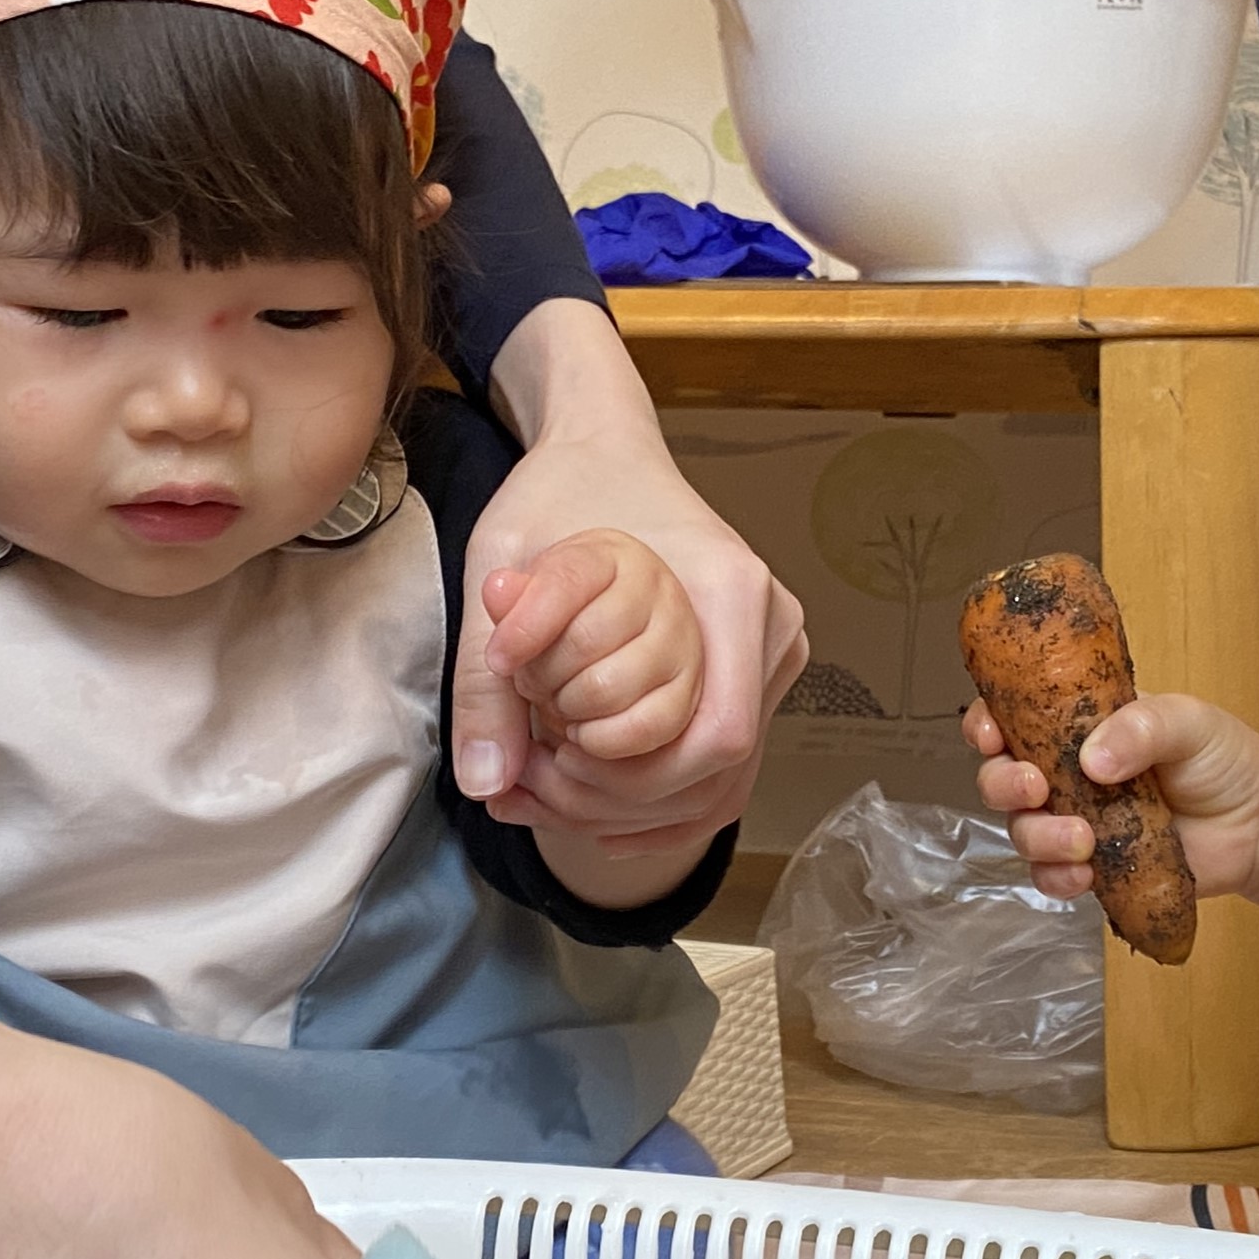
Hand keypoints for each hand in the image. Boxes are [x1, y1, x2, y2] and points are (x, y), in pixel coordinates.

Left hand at [460, 301, 804, 855]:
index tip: (551, 760)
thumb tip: (486, 780)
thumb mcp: (502, 570)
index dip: (636, 778)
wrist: (602, 449)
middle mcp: (772, 627)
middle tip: (529, 788)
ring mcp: (771, 656)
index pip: (718, 738)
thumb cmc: (561, 492)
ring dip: (630, 810)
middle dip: (619, 802)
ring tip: (541, 793)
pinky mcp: (751, 677)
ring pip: (718, 783)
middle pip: (718, 772)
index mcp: (733, 591)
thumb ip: (487, 676)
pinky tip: (586, 805)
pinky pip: (715, 771)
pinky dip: (652, 801)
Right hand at [966, 693, 1258, 921]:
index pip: (1012, 717)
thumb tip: (1093, 760)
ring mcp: (1078, 822)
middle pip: (1002, 778)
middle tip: (1036, 788)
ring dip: (1037, 837)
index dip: (986, 725)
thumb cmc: (1225, 760)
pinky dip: (1056, 878)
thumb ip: (1142, 727)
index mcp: (1079, 725)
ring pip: (1023, 831)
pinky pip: (1052, 877)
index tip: (991, 734)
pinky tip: (1083, 876)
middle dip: (1003, 784)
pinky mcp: (1094, 868)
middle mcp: (1067, 773)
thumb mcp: (1189, 722)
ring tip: (1081, 841)